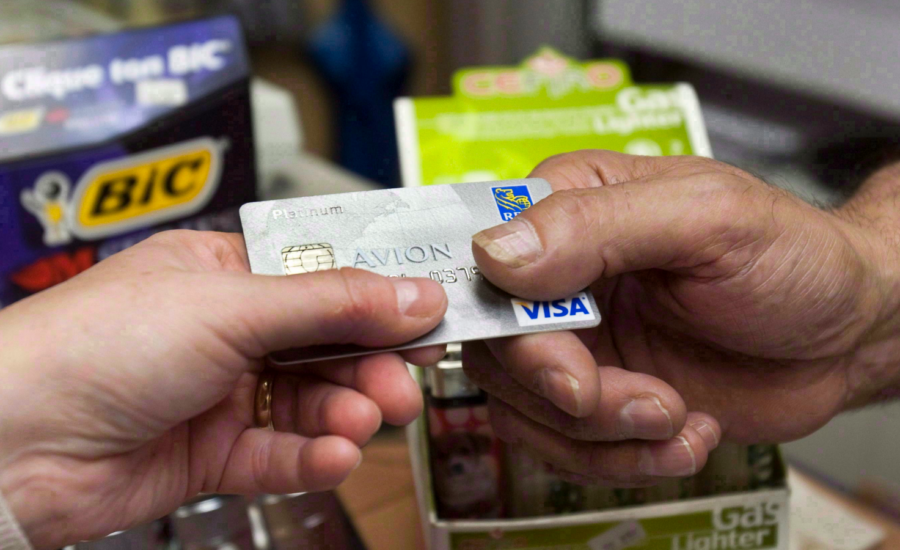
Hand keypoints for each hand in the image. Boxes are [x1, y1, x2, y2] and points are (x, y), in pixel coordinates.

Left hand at [0, 230, 447, 548]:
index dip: (378, 297)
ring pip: (309, 405)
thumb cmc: (94, 345)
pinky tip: (333, 457)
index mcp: (222, 273)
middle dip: (369, 366)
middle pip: (325, 346)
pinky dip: (311, 457)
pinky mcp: (211, 455)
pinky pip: (279, 455)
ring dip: (344, 415)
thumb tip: (416, 293)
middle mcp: (224, 331)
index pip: (322, 278)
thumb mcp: (231, 306)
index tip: (430, 314)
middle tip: (405, 384)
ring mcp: (219, 395)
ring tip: (364, 423)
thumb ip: (333, 304)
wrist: (9, 445)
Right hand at [465, 150, 899, 485]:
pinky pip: (563, 449)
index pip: (481, 263)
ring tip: (677, 415)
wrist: (845, 335)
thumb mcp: (707, 219)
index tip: (561, 360)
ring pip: (522, 409)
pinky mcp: (598, 399)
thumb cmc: (791, 257)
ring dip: (603, 433)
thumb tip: (495, 253)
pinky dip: (625, 461)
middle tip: (646, 398)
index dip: (500, 320)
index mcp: (566, 209)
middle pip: (496, 349)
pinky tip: (687, 433)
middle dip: (568, 391)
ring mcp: (574, 343)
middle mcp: (556, 279)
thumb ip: (597, 225)